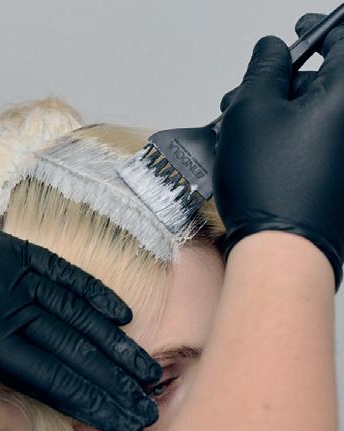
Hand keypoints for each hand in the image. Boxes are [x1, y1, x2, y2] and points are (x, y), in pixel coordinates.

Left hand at [0, 189, 160, 430]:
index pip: (54, 380)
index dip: (96, 404)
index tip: (130, 423)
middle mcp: (9, 303)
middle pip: (77, 349)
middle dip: (117, 382)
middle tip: (151, 406)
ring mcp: (14, 271)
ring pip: (79, 312)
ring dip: (116, 343)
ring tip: (146, 370)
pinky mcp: (11, 249)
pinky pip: (64, 273)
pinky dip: (94, 293)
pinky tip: (120, 312)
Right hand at [213, 26, 343, 291]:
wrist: (282, 252)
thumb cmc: (272, 189)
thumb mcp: (251, 111)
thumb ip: (263, 69)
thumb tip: (270, 52)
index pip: (343, 41)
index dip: (319, 31)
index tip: (300, 32)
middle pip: (326, 83)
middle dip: (286, 82)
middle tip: (253, 93)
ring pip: (315, 117)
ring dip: (282, 113)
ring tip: (243, 131)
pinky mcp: (336, 181)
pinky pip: (314, 145)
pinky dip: (289, 140)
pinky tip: (259, 153)